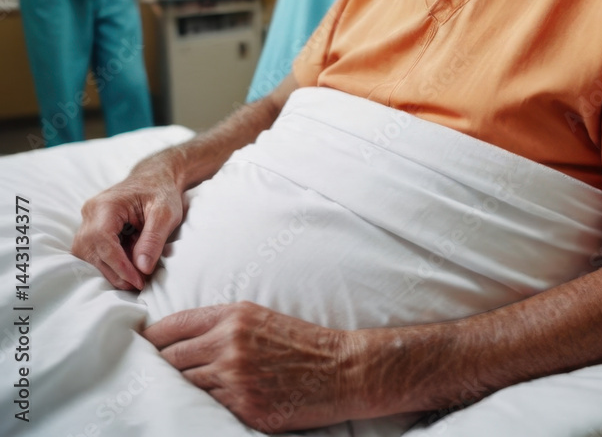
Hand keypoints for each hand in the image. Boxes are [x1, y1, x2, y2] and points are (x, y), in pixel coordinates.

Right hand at [71, 155, 184, 290]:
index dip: (119, 266)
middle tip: (138, 284)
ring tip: (136, 275)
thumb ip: (153, 239)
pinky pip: (94, 253)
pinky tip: (129, 265)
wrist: (156, 178)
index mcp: (106, 205)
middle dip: (114, 272)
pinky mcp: (92, 229)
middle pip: (92, 252)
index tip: (138, 282)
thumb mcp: (166, 213)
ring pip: (90, 256)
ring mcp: (88, 221)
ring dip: (111, 269)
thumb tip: (142, 269)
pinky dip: (111, 262)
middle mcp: (90, 213)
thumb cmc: (162, 191)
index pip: (103, 242)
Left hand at [143, 303, 356, 432]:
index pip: (174, 325)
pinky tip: (196, 407)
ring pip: (185, 386)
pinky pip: (208, 408)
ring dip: (177, 389)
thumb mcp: (259, 317)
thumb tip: (180, 341)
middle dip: (156, 366)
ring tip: (166, 392)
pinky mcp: (244, 408)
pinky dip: (202, 407)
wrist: (340, 368)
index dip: (150, 336)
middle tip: (142, 373)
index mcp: (233, 316)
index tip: (137, 343)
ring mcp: (235, 380)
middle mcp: (229, 345)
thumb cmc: (301, 341)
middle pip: (170, 358)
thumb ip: (220, 325)